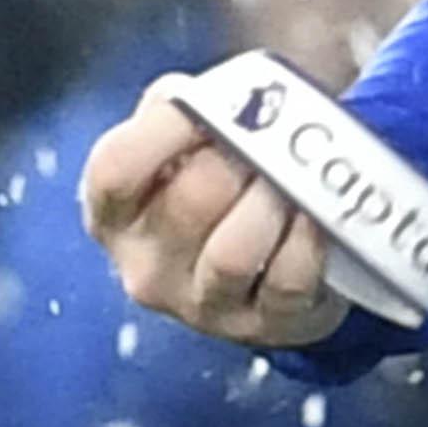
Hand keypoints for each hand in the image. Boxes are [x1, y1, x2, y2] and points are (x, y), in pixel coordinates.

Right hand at [77, 78, 349, 350]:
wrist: (255, 264)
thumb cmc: (207, 186)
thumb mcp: (173, 145)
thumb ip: (177, 109)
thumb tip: (217, 99)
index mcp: (112, 216)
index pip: (116, 170)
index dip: (166, 129)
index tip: (208, 106)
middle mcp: (147, 268)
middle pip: (188, 204)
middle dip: (238, 159)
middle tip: (267, 139)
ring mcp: (203, 307)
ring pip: (234, 252)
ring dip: (272, 201)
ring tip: (291, 178)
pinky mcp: (262, 327)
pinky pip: (287, 281)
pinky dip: (308, 241)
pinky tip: (315, 216)